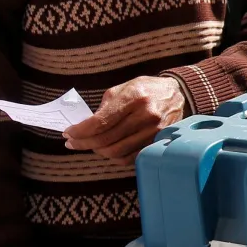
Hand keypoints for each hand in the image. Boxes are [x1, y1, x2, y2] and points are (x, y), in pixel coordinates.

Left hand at [64, 77, 185, 160]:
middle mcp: (146, 115)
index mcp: (134, 98)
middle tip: (72, 142)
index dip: (80, 131)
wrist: (177, 94)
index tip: (68, 133)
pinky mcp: (157, 142)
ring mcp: (154, 131)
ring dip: (97, 151)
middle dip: (83, 143)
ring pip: (116, 151)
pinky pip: (130, 158)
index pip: (100, 122)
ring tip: (90, 145)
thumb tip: (85, 126)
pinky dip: (114, 156)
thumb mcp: (123, 88)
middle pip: (106, 139)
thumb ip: (105, 107)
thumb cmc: (146, 89)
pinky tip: (107, 149)